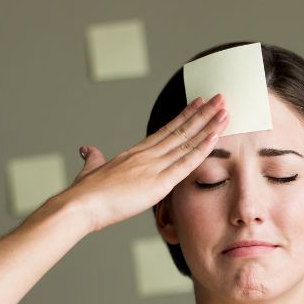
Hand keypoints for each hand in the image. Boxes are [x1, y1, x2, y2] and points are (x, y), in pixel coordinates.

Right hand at [55, 94, 228, 231]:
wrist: (79, 204)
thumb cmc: (83, 193)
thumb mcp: (90, 171)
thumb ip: (93, 159)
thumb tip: (88, 150)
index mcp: (134, 152)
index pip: (166, 130)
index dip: (184, 116)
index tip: (198, 103)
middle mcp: (146, 154)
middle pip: (181, 129)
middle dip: (203, 113)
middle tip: (219, 98)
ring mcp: (153, 166)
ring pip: (187, 140)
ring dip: (209, 125)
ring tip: (224, 109)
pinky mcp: (158, 182)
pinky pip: (186, 163)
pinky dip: (203, 148)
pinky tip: (216, 136)